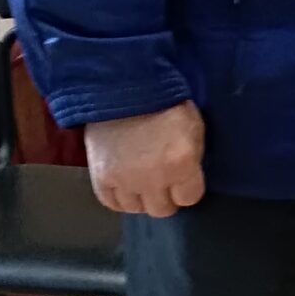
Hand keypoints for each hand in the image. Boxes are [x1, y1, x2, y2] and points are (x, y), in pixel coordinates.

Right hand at [86, 103, 205, 218]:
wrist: (122, 86)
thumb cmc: (164, 102)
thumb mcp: (193, 128)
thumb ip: (192, 159)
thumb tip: (187, 180)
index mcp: (181, 164)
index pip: (189, 198)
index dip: (187, 187)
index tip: (183, 177)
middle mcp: (153, 178)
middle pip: (163, 209)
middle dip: (166, 196)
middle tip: (162, 179)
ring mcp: (125, 180)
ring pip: (137, 209)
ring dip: (141, 198)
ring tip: (141, 181)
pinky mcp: (101, 177)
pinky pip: (112, 203)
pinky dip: (119, 197)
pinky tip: (124, 185)